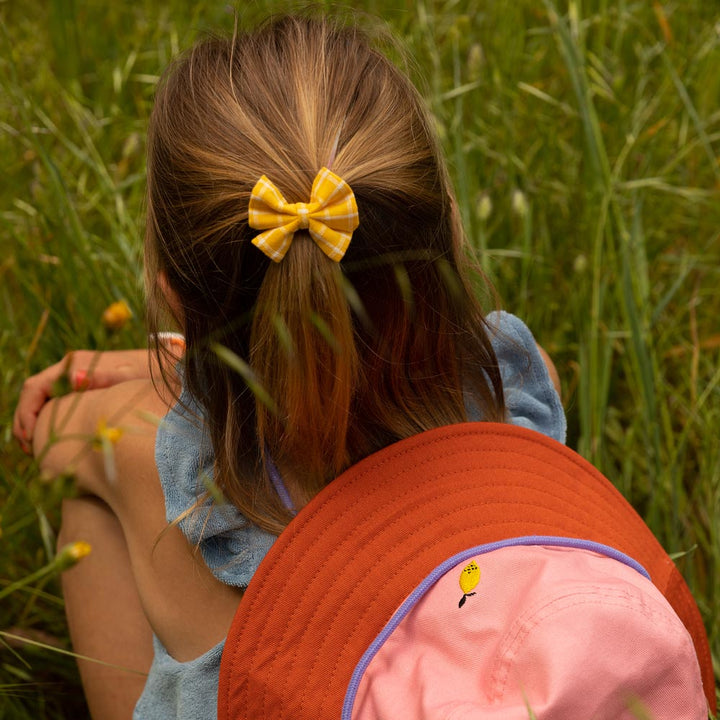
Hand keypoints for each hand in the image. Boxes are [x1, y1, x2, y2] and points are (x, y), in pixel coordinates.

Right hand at [13, 349, 152, 453]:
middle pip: (31, 395)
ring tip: (35, 450)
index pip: (34, 388)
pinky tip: (52, 442)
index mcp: (73, 365)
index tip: (31, 438)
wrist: (161, 367)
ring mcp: (73, 377)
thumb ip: (103, 379)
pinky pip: (54, 404)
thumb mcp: (127, 378)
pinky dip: (46, 422)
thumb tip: (75, 379)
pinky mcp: (81, 387)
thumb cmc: (146, 374)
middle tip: (30, 450)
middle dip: (24, 422)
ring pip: (39, 400)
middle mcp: (68, 369)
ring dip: (32, 423)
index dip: (26, 414)